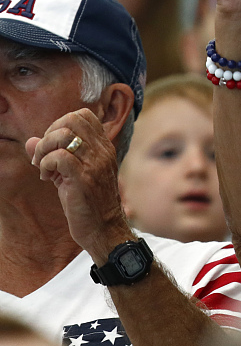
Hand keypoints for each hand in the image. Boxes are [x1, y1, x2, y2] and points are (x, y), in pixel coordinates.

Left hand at [26, 108, 131, 262]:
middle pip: (71, 120)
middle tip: (44, 155)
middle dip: (49, 134)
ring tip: (43, 167)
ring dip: (45, 150)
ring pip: (64, 136)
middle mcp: (102, 152)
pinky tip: (47, 178)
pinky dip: (46, 164)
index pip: (83, 115)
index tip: (53, 145)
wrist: (105, 229)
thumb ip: (53, 155)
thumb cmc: (89, 203)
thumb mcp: (71, 174)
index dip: (61, 124)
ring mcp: (95, 164)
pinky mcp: (84, 179)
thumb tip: (30, 141)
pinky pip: (59, 157)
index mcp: (103, 148)